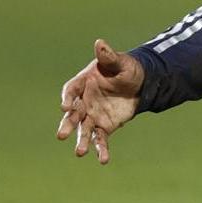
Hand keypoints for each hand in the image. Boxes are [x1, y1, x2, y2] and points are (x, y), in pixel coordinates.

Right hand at [56, 39, 143, 165]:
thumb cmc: (126, 69)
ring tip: (80, 152)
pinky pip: (100, 139)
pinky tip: (103, 160)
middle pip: (73, 114)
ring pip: (84, 129)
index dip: (67, 99)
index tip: (66, 107)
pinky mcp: (104, 126)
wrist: (140, 83)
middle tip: (61, 135)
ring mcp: (92, 115)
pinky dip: (101, 149)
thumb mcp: (120, 62)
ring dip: (81, 141)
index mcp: (83, 83)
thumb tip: (100, 43)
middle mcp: (84, 101)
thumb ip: (108, 56)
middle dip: (67, 124)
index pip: (70, 91)